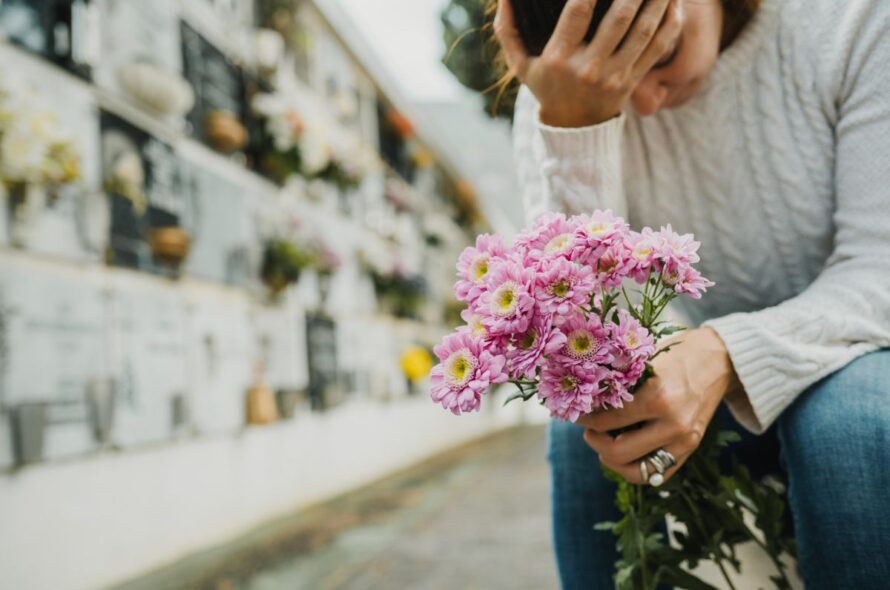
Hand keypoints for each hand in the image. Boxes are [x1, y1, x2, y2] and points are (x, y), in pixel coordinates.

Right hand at [494, 0, 681, 127]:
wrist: (573, 127)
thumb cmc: (546, 86)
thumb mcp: (520, 64)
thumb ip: (508, 30)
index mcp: (559, 59)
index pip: (578, 13)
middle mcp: (589, 68)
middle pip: (619, 18)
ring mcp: (615, 76)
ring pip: (644, 30)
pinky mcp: (633, 80)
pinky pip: (658, 47)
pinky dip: (670, 22)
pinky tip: (673, 2)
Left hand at [577, 327, 741, 484]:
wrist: (720, 360)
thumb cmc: (676, 354)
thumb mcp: (645, 360)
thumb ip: (618, 381)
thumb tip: (582, 397)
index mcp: (657, 397)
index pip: (607, 420)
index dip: (585, 419)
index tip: (576, 413)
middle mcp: (672, 424)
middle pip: (618, 451)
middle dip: (594, 441)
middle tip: (588, 429)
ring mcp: (684, 441)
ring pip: (636, 472)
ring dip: (612, 460)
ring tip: (604, 444)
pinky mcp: (691, 449)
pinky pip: (657, 475)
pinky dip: (635, 469)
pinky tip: (624, 454)